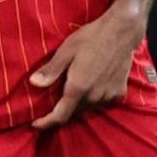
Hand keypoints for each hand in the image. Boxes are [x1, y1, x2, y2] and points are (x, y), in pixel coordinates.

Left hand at [28, 9, 142, 129]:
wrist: (122, 32)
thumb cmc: (91, 38)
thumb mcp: (66, 51)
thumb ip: (51, 70)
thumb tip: (33, 83)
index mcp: (78, 88)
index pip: (60, 116)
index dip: (46, 123)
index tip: (35, 124)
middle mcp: (94, 96)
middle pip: (73, 113)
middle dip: (60, 112)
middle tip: (49, 103)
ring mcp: (109, 95)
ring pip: (88, 108)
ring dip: (77, 105)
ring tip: (69, 93)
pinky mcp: (120, 92)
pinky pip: (101, 102)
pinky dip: (92, 99)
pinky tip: (88, 87)